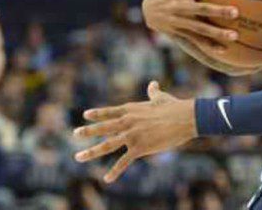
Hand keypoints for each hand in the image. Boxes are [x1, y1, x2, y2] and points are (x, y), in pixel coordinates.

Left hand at [74, 81, 196, 182]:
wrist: (186, 118)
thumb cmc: (175, 107)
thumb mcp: (161, 98)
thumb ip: (153, 92)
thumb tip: (153, 83)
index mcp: (132, 109)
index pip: (110, 112)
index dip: (97, 114)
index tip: (85, 115)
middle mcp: (128, 122)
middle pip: (103, 128)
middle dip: (88, 131)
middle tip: (76, 133)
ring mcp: (132, 135)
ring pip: (107, 145)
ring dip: (91, 152)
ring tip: (79, 157)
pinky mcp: (140, 148)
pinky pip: (124, 162)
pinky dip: (115, 171)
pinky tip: (106, 179)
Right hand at [142, 0, 238, 49]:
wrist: (148, 10)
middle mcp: (181, 8)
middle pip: (202, 10)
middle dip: (218, 12)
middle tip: (236, 12)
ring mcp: (181, 23)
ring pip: (201, 30)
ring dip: (218, 34)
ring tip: (235, 36)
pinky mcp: (182, 34)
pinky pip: (197, 42)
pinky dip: (210, 46)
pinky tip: (225, 50)